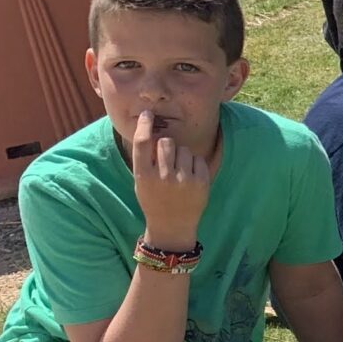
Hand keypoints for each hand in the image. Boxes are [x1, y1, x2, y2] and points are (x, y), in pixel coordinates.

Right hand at [129, 108, 212, 248]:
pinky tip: (190, 177)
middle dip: (167, 145)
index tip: (148, 114)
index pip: (142, 143)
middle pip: (166, 142)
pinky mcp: (201, 182)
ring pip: (184, 149)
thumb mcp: (142, 182)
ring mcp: (183, 180)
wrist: (172, 226)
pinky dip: (195, 164)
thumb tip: (153, 131)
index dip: (145, 125)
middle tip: (167, 159)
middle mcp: (163, 176)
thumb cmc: (154, 200)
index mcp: (144, 176)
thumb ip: (145, 160)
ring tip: (179, 172)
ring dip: (182, 155)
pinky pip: (198, 159)